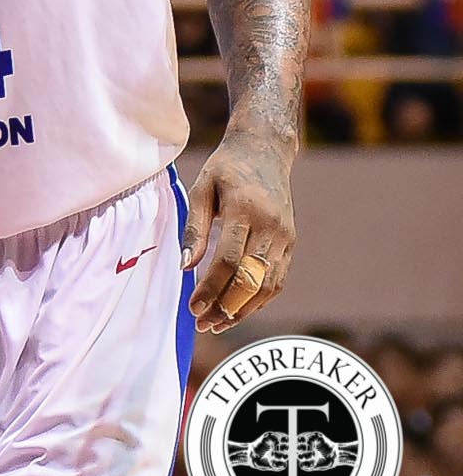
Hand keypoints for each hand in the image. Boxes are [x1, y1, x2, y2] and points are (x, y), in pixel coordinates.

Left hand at [183, 133, 295, 333]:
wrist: (265, 151)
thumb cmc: (225, 169)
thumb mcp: (201, 188)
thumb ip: (194, 227)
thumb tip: (184, 266)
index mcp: (246, 210)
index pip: (229, 260)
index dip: (211, 288)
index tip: (192, 306)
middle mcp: (271, 226)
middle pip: (251, 278)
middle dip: (226, 306)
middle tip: (202, 323)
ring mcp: (285, 236)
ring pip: (268, 284)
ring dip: (244, 309)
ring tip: (218, 324)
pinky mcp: (291, 242)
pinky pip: (278, 278)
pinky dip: (260, 299)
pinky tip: (239, 310)